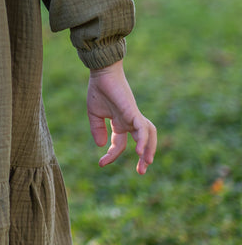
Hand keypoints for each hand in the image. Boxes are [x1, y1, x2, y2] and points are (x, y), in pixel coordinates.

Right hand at [87, 60, 156, 174]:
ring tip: (146, 162)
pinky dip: (143, 140)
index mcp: (120, 123)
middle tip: (141, 172)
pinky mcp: (133, 112)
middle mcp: (130, 121)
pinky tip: (140, 152)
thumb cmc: (98, 89)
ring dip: (150, 149)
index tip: (101, 164)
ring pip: (149, 135)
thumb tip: (100, 145)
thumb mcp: (94, 114)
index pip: (118, 144)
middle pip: (143, 141)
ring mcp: (133, 116)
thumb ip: (97, 130)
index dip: (111, 155)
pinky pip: (142, 128)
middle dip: (144, 157)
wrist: (102, 72)